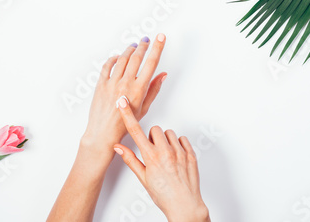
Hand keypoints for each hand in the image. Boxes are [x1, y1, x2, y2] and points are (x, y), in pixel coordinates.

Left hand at [81, 34, 166, 158]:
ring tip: (134, 46)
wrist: (103, 133)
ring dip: (129, 50)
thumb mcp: (144, 108)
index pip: (151, 63)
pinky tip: (118, 57)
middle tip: (146, 40)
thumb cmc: (125, 124)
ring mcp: (112, 83)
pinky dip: (113, 59)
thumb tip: (162, 75)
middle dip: (143, 45)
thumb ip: (153, 89)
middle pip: (136, 57)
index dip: (157, 48)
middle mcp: (125, 84)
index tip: (161, 38)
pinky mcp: (100, 84)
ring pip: (122, 59)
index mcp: (138, 89)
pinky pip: (107, 66)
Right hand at [114, 96, 210, 221]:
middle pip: (155, 129)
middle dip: (152, 137)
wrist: (184, 205)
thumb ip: (131, 159)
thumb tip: (118, 147)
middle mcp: (165, 152)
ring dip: (165, 140)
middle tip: (153, 151)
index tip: (122, 102)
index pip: (135, 131)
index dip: (127, 114)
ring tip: (166, 155)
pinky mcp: (190, 154)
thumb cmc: (163, 195)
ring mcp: (179, 152)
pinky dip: (178, 144)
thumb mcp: (143, 178)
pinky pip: (182, 139)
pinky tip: (176, 156)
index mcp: (151, 157)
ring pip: (169, 133)